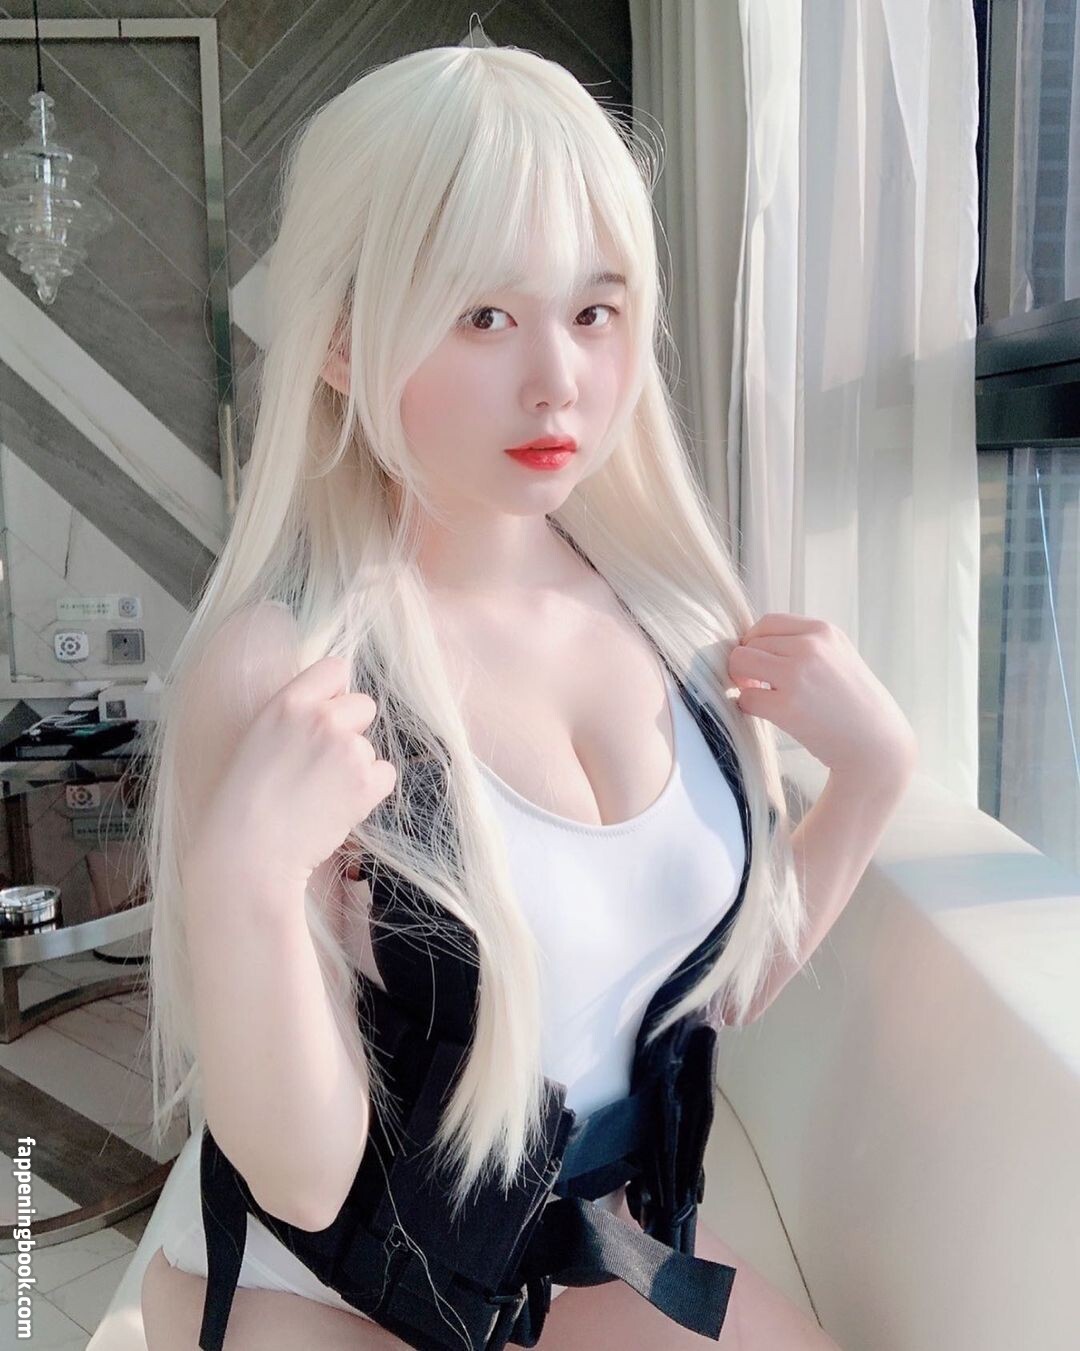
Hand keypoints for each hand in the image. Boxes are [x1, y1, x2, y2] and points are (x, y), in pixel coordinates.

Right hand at [214, 655, 397, 886]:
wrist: (250, 851)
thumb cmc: (246, 800)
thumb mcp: (260, 737)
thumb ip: (296, 714)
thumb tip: (333, 702)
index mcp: (288, 702)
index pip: (336, 668)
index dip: (335, 694)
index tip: (325, 717)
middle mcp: (322, 718)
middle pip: (363, 705)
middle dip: (351, 730)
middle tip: (322, 764)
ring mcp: (348, 748)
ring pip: (371, 746)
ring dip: (356, 767)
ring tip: (320, 794)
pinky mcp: (366, 781)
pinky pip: (385, 774)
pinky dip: (370, 791)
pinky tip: (338, 806)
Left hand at [725, 613, 917, 776]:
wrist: (878, 744)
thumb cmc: (853, 704)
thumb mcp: (837, 657)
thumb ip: (803, 645)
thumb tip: (752, 644)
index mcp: (823, 631)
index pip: (767, 622)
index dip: (756, 642)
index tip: (762, 663)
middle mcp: (811, 647)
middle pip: (750, 643)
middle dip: (748, 664)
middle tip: (760, 684)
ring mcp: (798, 675)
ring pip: (740, 662)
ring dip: (743, 681)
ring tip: (763, 696)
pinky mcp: (787, 707)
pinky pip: (745, 698)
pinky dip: (748, 706)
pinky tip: (768, 714)